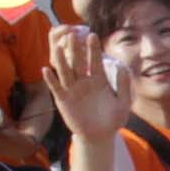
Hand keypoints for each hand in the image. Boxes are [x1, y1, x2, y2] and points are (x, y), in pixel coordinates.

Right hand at [42, 21, 114, 138]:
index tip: (92, 35)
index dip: (93, 49)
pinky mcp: (63, 100)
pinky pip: (56, 88)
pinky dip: (51, 80)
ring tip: (59, 48)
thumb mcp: (122, 103)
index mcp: (99, 80)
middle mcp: (84, 82)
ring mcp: (73, 90)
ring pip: (66, 72)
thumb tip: (123, 67)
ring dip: (62, 60)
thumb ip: (123, 86)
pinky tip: (46, 69)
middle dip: (76, 49)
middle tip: (73, 34)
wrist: (100, 136)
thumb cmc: (113, 120)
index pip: (96, 61)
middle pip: (79, 62)